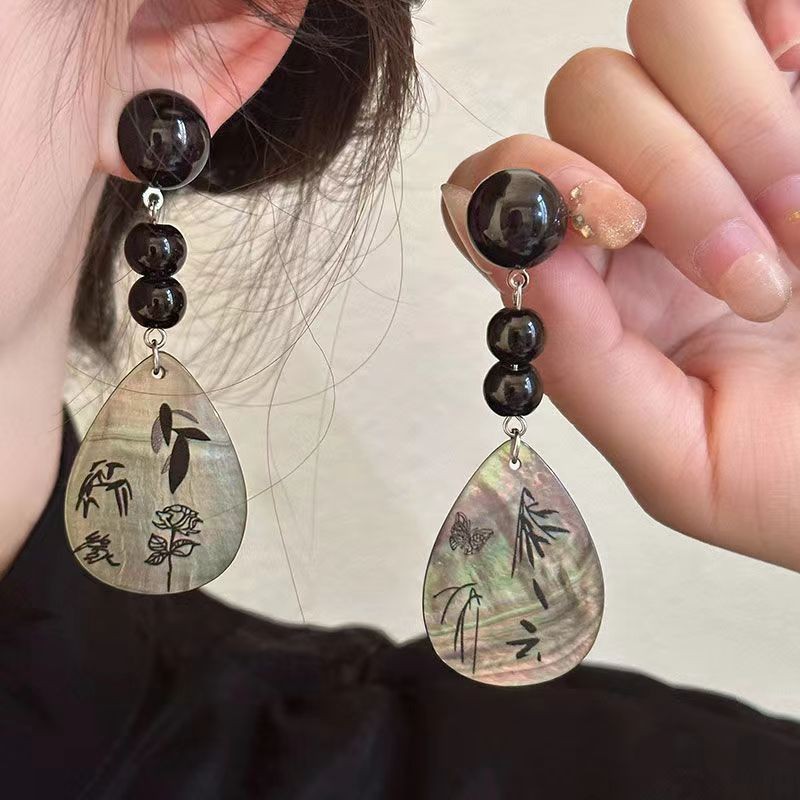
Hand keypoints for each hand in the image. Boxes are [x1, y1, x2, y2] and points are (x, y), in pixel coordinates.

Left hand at [441, 0, 799, 571]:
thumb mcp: (683, 464)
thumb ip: (584, 373)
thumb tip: (520, 261)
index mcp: (600, 284)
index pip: (499, 188)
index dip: (531, 184)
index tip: (618, 231)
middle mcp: (648, 198)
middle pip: (580, 97)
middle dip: (666, 172)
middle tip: (756, 281)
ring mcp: (728, 130)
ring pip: (663, 24)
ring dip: (734, 119)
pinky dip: (768, 30)